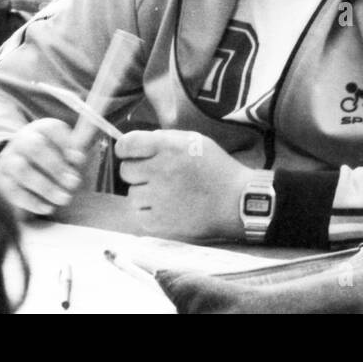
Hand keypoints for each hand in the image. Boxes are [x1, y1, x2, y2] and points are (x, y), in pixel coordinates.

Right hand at [0, 119, 85, 215]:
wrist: (20, 171)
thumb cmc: (52, 159)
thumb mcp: (66, 149)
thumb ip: (79, 147)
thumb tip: (83, 152)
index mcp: (41, 129)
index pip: (51, 129)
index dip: (66, 144)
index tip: (81, 160)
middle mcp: (21, 140)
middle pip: (34, 147)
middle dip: (56, 166)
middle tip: (74, 182)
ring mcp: (8, 159)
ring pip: (22, 170)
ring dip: (45, 186)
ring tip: (65, 198)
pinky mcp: (2, 180)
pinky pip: (14, 191)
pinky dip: (32, 201)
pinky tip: (48, 208)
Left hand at [116, 130, 249, 240]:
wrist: (236, 202)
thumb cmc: (216, 168)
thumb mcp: (194, 140)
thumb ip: (164, 138)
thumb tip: (138, 143)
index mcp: (168, 148)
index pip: (126, 145)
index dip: (125, 148)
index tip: (130, 153)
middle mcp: (160, 171)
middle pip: (125, 170)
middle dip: (138, 171)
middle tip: (156, 175)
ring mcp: (159, 199)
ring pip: (132, 194)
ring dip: (144, 193)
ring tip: (166, 193)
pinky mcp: (160, 222)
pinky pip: (139, 215)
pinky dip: (149, 212)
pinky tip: (167, 208)